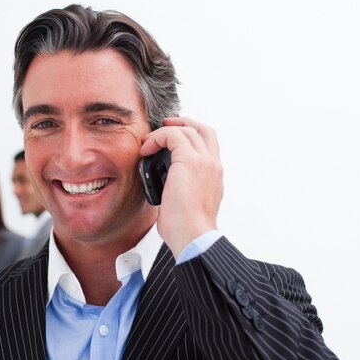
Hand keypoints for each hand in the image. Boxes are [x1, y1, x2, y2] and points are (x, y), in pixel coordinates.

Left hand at [140, 117, 222, 258]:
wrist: (193, 236)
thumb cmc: (186, 230)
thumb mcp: (185, 205)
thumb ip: (179, 190)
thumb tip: (163, 189)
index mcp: (214, 176)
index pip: (208, 146)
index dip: (191, 136)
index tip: (172, 138)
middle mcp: (213, 166)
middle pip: (203, 130)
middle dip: (183, 122)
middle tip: (164, 125)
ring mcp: (204, 162)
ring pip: (188, 129)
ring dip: (165, 131)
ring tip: (147, 142)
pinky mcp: (189, 161)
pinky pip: (172, 136)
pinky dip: (157, 138)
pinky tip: (145, 150)